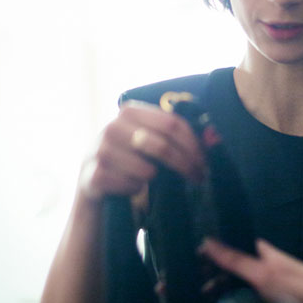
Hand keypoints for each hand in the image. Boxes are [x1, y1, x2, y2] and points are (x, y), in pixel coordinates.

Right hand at [79, 100, 206, 202]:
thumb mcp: (147, 143)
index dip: (193, 144)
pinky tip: (132, 189)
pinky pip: (130, 186)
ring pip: (146, 170)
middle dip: (185, 165)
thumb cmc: (130, 163)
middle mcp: (112, 127)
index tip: (205, 162)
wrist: (94, 188)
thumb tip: (211, 139)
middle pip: (162, 145)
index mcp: (129, 112)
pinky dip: (136, 191)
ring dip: (156, 181)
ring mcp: (99, 151)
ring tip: (154, 183)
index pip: (172, 123)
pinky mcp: (92, 177)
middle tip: (198, 178)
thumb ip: (170, 136)